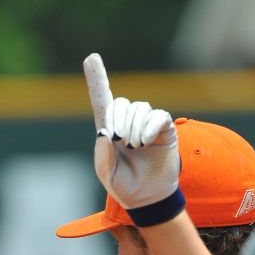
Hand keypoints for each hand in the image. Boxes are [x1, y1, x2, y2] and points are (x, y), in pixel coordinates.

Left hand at [84, 53, 179, 212]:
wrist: (148, 197)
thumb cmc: (124, 186)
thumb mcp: (108, 176)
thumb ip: (103, 157)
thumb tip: (104, 133)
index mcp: (109, 131)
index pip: (102, 100)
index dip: (97, 79)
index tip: (90, 57)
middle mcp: (127, 122)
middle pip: (121, 103)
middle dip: (118, 120)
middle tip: (120, 141)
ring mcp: (146, 123)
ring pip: (139, 109)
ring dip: (134, 127)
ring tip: (135, 147)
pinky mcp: (163, 127)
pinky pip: (157, 116)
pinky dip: (148, 127)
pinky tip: (144, 141)